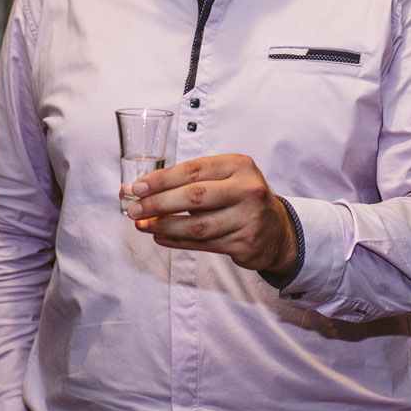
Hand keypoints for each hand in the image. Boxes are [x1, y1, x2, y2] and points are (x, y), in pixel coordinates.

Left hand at [123, 154, 298, 274]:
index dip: (162, 180)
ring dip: (164, 226)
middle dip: (158, 204)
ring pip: (197, 226)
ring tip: (142, 225)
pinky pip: (203, 245)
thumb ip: (190, 180)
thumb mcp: (226, 177)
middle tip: (134, 209)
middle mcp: (247, 190)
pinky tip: (160, 237)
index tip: (137, 188)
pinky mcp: (245, 244)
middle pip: (194, 197)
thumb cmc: (241, 197)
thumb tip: (141, 188)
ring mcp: (249, 218)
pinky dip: (177, 241)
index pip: (194, 170)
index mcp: (240, 165)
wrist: (277, 230)